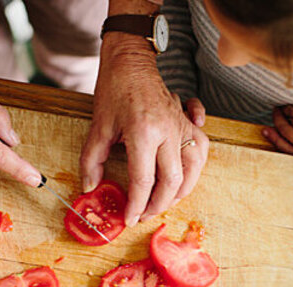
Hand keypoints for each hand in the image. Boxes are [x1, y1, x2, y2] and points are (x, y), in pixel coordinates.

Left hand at [80, 33, 208, 225]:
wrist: (131, 61)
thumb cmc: (114, 90)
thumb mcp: (98, 126)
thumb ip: (91, 160)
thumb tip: (89, 187)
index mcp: (144, 133)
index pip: (143, 181)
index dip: (136, 205)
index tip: (129, 219)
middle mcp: (168, 131)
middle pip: (172, 182)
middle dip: (158, 205)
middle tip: (144, 215)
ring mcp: (182, 126)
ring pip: (193, 170)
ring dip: (181, 192)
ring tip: (164, 202)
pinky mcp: (189, 122)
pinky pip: (202, 149)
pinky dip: (197, 165)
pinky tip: (187, 173)